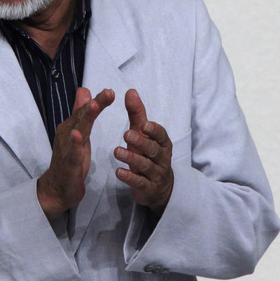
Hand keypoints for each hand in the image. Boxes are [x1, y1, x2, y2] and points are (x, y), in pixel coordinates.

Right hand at [37, 87, 114, 220]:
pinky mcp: (68, 162)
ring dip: (85, 117)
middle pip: (82, 115)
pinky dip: (74, 143)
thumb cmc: (70, 159)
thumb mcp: (79, 134)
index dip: (98, 100)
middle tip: (108, 92)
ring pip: (77, 129)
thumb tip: (84, 90)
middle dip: (95, 103)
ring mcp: (67, 147)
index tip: (111, 91)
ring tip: (94, 105)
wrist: (57, 188)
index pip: (86, 110)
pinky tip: (77, 135)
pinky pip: (72, 151)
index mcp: (72, 126)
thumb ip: (80, 112)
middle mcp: (68, 132)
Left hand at [114, 89, 173, 214]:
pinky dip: (130, 177)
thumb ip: (137, 114)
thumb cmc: (148, 154)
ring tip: (116, 151)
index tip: (144, 124)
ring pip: (146, 166)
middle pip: (154, 150)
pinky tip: (118, 172)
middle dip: (141, 142)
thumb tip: (131, 91)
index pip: (161, 135)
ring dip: (132, 159)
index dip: (154, 130)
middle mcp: (161, 158)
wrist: (159, 187)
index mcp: (163, 143)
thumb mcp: (143, 135)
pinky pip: (140, 183)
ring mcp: (156, 174)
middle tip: (126, 134)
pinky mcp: (148, 188)